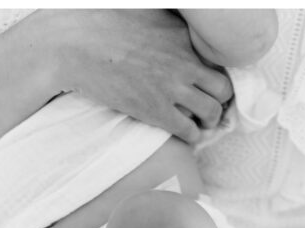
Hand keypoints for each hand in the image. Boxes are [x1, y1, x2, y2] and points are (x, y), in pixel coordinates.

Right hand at [44, 8, 233, 142]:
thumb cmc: (107, 26)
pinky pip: (188, 129)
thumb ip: (169, 24)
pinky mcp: (155, 110)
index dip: (217, 76)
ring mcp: (171, 88)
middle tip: (211, 107)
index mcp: (184, 39)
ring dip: (210, 121)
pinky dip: (193, 136)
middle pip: (222, 88)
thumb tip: (172, 25)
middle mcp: (185, 64)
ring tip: (202, 125)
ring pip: (211, 111)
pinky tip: (187, 136)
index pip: (218, 61)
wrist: (82, 47)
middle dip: (220, 100)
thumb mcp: (149, 14)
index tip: (210, 85)